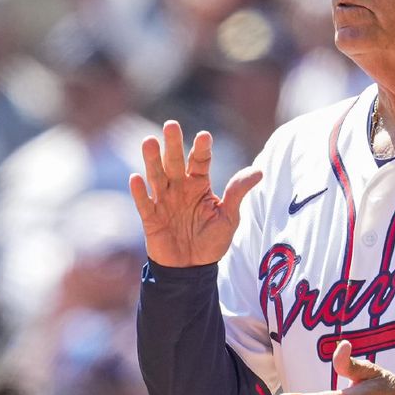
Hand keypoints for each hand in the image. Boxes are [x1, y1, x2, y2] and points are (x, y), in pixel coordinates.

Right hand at [129, 120, 261, 266]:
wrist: (192, 269)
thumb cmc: (211, 241)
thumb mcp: (229, 217)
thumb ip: (237, 192)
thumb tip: (259, 171)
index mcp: (198, 184)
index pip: (200, 161)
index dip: (202, 149)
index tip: (205, 136)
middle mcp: (179, 188)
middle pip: (175, 162)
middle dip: (173, 145)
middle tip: (171, 125)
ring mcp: (163, 202)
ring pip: (157, 177)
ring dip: (152, 160)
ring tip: (149, 141)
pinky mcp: (151, 219)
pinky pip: (144, 204)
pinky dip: (139, 192)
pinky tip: (136, 178)